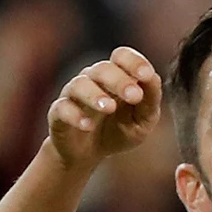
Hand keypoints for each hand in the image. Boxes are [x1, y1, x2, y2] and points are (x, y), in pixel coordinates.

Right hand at [47, 47, 162, 169]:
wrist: (88, 155)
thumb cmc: (117, 131)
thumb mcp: (142, 121)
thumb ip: (150, 101)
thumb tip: (153, 78)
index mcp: (115, 75)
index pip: (122, 57)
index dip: (134, 62)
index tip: (147, 75)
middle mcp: (92, 79)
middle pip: (103, 69)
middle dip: (120, 81)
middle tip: (134, 96)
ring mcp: (73, 95)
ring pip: (80, 85)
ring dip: (95, 95)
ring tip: (109, 108)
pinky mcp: (58, 113)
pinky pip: (62, 108)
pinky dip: (74, 115)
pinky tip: (87, 126)